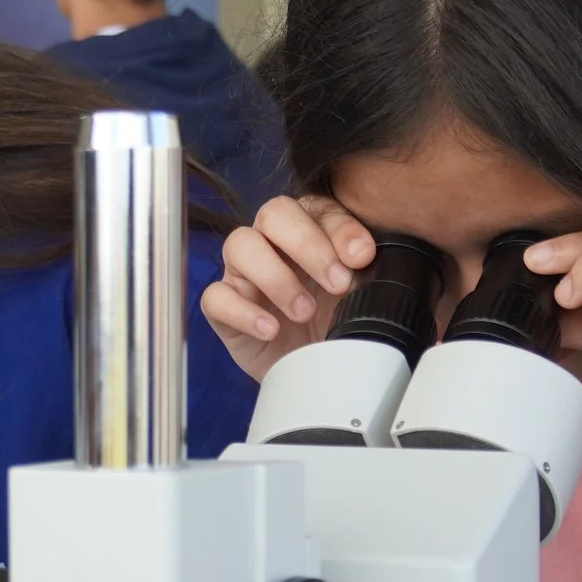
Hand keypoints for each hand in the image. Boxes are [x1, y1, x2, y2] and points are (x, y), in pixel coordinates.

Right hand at [201, 196, 378, 380]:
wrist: (313, 372)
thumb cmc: (332, 323)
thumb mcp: (356, 297)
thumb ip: (361, 271)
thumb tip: (364, 256)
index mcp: (308, 229)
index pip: (317, 208)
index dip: (340, 229)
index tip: (362, 257)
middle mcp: (271, 241)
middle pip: (274, 213)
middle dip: (308, 245)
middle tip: (337, 284)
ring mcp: (242, 271)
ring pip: (240, 245)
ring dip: (277, 277)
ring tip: (304, 311)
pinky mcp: (222, 306)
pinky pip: (216, 297)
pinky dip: (244, 312)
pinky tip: (271, 329)